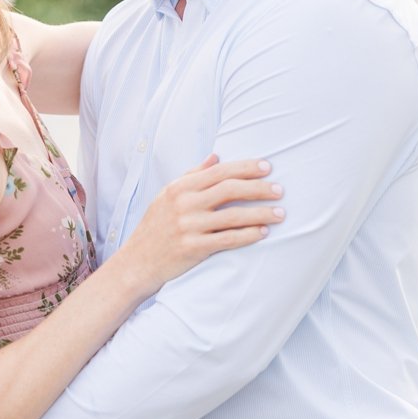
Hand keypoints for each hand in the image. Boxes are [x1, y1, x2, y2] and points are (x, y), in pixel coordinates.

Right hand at [124, 155, 283, 291]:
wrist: (137, 262)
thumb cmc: (155, 227)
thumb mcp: (167, 196)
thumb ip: (191, 176)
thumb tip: (216, 157)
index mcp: (179, 188)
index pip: (219, 171)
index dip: (246, 167)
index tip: (268, 167)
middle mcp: (183, 204)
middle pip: (229, 190)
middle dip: (259, 188)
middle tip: (280, 190)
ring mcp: (188, 226)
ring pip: (233, 215)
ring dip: (261, 213)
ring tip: (280, 213)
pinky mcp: (193, 248)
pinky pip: (228, 239)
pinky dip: (249, 235)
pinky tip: (263, 233)